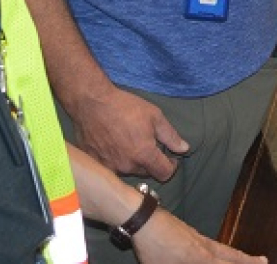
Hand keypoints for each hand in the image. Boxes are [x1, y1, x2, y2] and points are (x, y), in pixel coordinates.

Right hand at [70, 87, 189, 180]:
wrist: (91, 101)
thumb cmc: (124, 106)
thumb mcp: (154, 116)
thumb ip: (170, 136)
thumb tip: (184, 149)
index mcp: (144, 155)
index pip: (164, 174)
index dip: (171, 166)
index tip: (170, 158)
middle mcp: (127, 166)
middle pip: (146, 172)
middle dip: (151, 162)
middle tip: (148, 144)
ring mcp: (109, 166)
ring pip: (128, 170)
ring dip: (132, 161)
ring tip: (129, 142)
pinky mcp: (95, 163)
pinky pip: (110, 167)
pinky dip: (115, 159)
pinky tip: (113, 144)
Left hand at [133, 208, 267, 263]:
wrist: (143, 217)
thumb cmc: (152, 248)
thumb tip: (197, 260)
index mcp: (200, 258)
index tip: (260, 263)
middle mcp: (203, 246)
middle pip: (230, 255)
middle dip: (248, 261)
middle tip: (264, 261)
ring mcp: (196, 236)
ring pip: (221, 247)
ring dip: (236, 254)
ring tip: (247, 258)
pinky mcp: (187, 230)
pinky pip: (211, 243)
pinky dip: (220, 249)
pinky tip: (215, 250)